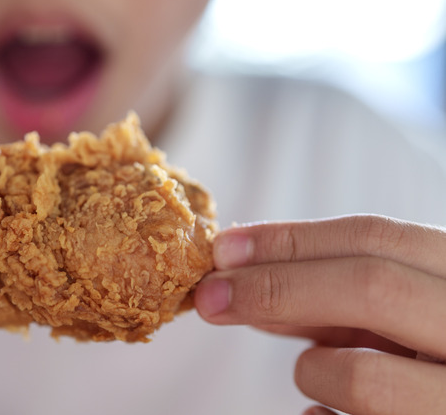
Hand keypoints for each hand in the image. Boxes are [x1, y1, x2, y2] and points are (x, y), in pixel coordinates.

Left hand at [194, 214, 445, 414]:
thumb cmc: (426, 350)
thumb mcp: (393, 312)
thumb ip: (331, 296)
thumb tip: (240, 282)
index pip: (377, 238)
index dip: (290, 239)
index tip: (225, 249)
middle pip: (371, 286)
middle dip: (275, 286)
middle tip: (210, 298)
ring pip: (361, 376)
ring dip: (311, 369)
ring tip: (314, 371)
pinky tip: (320, 414)